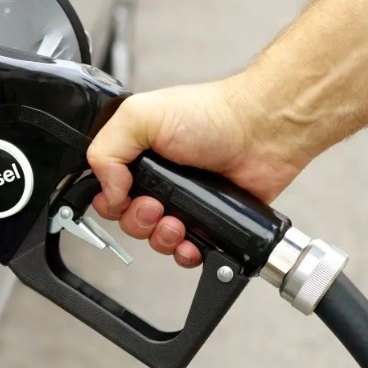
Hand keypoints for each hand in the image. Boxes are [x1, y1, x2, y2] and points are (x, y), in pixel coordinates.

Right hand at [86, 78, 308, 267]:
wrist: (262, 131)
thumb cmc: (211, 114)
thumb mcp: (140, 116)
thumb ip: (107, 150)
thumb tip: (105, 191)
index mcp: (137, 154)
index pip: (106, 190)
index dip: (110, 200)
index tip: (125, 196)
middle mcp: (157, 179)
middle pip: (127, 219)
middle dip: (137, 220)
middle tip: (155, 207)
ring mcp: (183, 202)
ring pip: (154, 239)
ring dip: (160, 238)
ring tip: (177, 223)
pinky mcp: (208, 221)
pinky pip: (186, 251)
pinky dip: (185, 253)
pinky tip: (191, 242)